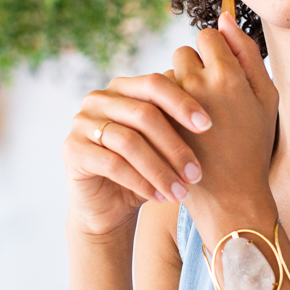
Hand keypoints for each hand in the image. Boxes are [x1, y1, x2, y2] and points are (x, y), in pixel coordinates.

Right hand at [65, 73, 213, 237]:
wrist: (109, 206)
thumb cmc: (145, 169)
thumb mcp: (165, 143)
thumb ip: (179, 120)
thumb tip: (217, 103)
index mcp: (123, 87)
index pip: (155, 83)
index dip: (183, 102)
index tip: (208, 126)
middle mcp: (99, 98)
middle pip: (143, 113)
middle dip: (175, 145)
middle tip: (197, 172)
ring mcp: (81, 122)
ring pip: (129, 141)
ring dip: (160, 169)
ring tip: (181, 192)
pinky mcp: (72, 150)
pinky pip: (112, 163)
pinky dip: (140, 181)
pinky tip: (160, 197)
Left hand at [174, 12, 280, 237]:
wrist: (230, 197)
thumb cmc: (253, 147)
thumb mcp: (266, 99)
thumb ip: (247, 54)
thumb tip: (224, 18)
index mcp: (230, 75)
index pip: (209, 35)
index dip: (215, 53)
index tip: (220, 75)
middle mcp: (199, 84)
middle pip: (183, 53)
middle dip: (193, 70)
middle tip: (207, 101)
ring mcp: (173, 105)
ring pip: (167, 76)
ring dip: (176, 90)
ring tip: (193, 120)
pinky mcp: (156, 123)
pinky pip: (154, 101)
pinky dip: (163, 111)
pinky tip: (178, 130)